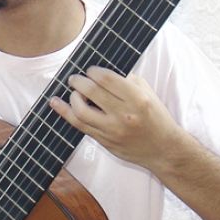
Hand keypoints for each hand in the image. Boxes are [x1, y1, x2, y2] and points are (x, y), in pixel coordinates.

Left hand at [48, 66, 180, 168]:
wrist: (163, 150)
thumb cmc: (157, 118)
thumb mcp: (148, 94)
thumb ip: (127, 82)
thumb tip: (103, 74)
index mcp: (137, 99)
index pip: (107, 79)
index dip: (93, 71)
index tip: (90, 70)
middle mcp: (124, 114)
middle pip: (91, 92)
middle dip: (78, 81)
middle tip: (75, 78)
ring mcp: (112, 130)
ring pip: (80, 111)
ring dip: (72, 97)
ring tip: (74, 92)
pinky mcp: (104, 141)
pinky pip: (80, 126)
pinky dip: (65, 113)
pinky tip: (56, 103)